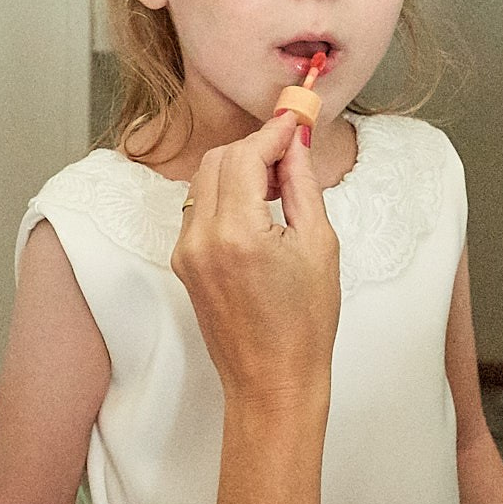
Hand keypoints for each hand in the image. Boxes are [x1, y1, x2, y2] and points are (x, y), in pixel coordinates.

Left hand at [171, 112, 340, 413]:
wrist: (272, 382)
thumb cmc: (305, 324)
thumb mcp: (319, 246)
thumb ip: (301, 185)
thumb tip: (295, 144)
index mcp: (238, 234)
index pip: (244, 155)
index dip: (272, 133)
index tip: (295, 122)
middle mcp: (201, 239)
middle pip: (218, 160)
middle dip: (254, 147)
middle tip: (290, 154)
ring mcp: (185, 252)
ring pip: (203, 181)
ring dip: (237, 169)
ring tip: (276, 185)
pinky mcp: (183, 263)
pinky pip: (198, 208)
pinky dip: (225, 195)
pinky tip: (256, 210)